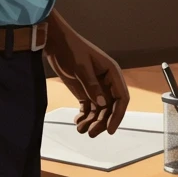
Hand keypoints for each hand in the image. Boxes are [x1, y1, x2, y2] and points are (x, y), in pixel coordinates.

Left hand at [43, 20, 128, 136]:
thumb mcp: (81, 66)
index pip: (121, 97)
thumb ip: (91, 85)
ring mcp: (96, 87)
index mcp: (112, 73)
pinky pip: (89, 107)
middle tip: (90, 133)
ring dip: (92, 121)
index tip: (110, 130)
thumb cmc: (71, 49)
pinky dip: (85, 116)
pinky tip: (78, 121)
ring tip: (80, 129)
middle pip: (110, 107)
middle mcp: (107, 82)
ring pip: (100, 110)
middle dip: (102, 121)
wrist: (56, 43)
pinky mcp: (85, 90)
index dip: (118, 115)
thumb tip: (103, 104)